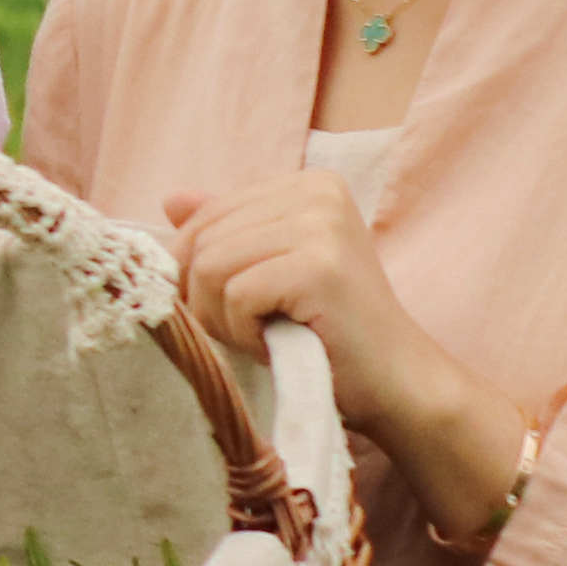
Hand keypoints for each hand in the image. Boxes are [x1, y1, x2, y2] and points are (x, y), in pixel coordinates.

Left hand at [163, 165, 532, 549]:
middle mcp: (317, 191)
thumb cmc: (327, 333)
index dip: (198, 271)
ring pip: (209, 266)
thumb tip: (171, 200)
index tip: (238, 305)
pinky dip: (242, 332)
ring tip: (267, 334)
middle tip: (254, 328)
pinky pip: (234, 294)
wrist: (395, 382)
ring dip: (223, 318)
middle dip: (208, 298)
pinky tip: (278, 342)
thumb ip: (228, 232)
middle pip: (202, 239)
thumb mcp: (270, 271)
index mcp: (307, 183)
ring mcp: (321, 225)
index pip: (207, 215)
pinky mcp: (318, 266)